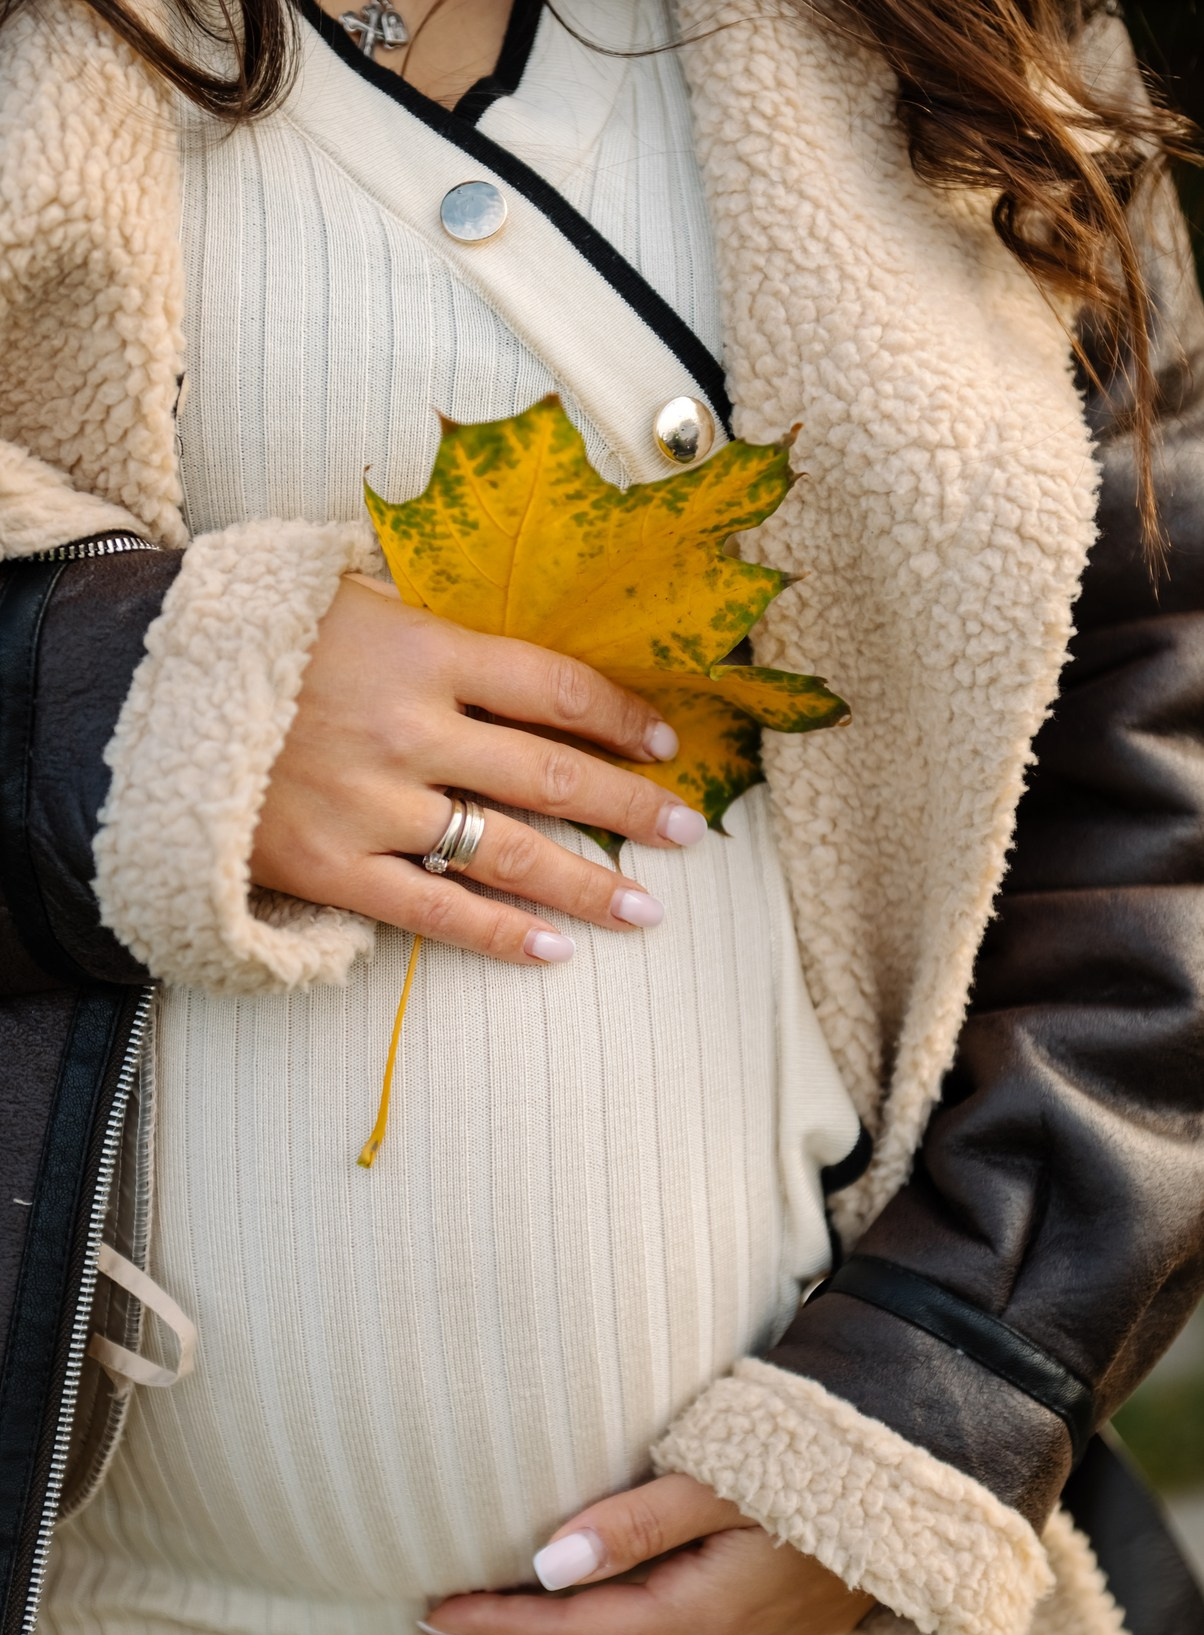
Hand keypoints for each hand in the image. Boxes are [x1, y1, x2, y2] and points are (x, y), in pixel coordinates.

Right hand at [252, 575, 707, 962]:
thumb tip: (532, 666)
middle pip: (550, 773)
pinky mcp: (330, 865)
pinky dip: (501, 934)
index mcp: (423, 649)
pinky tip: (557, 949)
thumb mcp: (357, 605)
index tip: (663, 743)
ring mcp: (372, 803)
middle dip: (630, 807)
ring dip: (589, 882)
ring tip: (646, 907)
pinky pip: (434, 911)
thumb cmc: (263, 641)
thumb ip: (443, 637)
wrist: (143, 693)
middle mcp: (409, 727)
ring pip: (508, 851)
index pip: (553, 686)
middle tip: (688, 834)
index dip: (620, 718)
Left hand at [420, 1473, 872, 1634]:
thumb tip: (548, 1563)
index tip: (434, 1614)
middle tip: (437, 1622)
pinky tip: (588, 1601)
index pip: (576, 1627)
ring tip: (493, 1615)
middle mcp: (716, 1634)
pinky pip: (659, 1627)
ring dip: (556, 1632)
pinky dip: (605, 1620)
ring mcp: (742, 1628)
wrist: (927, 1477)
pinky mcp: (757, 1608)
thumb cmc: (825, 1461)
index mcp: (703, 1608)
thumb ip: (637, 1521)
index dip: (502, 1623)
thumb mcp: (725, 1479)